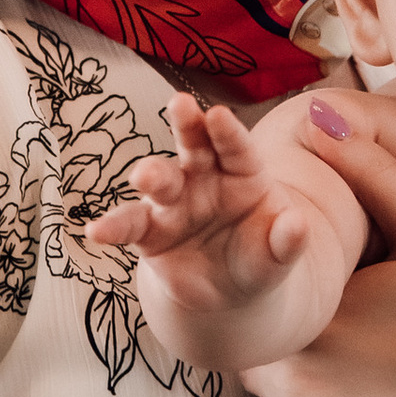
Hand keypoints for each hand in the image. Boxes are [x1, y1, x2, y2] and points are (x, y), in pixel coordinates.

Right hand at [85, 94, 306, 287]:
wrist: (228, 291)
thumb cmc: (258, 259)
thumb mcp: (277, 254)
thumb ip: (287, 241)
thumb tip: (299, 226)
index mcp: (244, 173)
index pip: (237, 147)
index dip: (228, 131)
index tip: (219, 114)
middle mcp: (204, 178)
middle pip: (195, 146)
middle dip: (186, 126)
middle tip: (180, 104)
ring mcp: (173, 201)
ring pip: (159, 181)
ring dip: (151, 174)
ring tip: (143, 177)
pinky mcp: (148, 231)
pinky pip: (129, 226)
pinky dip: (112, 228)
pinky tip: (96, 232)